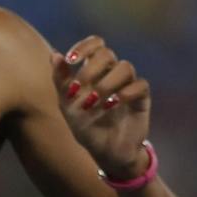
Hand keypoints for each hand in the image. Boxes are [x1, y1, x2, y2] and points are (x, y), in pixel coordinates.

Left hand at [51, 36, 152, 178]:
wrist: (105, 152)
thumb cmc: (86, 127)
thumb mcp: (67, 105)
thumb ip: (61, 80)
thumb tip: (55, 55)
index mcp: (94, 70)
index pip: (95, 44)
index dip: (84, 46)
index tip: (71, 60)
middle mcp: (112, 73)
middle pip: (107, 53)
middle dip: (91, 69)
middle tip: (79, 89)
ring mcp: (128, 84)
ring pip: (125, 67)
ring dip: (107, 82)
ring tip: (95, 102)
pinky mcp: (141, 98)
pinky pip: (140, 85)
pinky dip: (125, 92)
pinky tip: (112, 105)